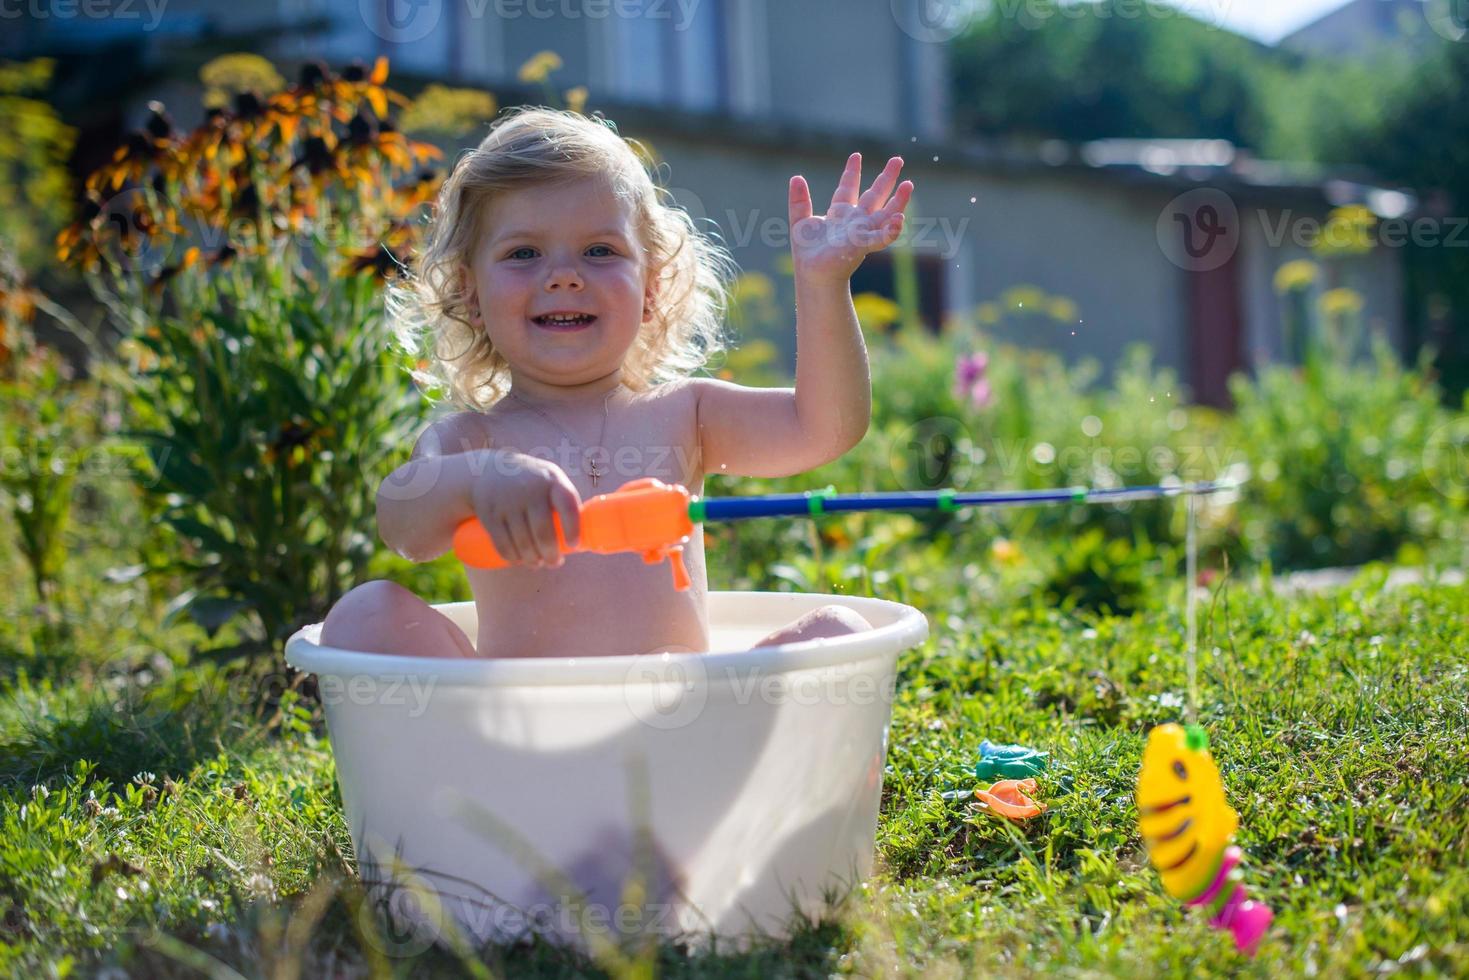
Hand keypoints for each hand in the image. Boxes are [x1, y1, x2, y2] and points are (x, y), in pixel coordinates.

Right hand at [467, 451, 581, 568]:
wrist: (488, 471)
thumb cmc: (532, 482)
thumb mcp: (551, 480)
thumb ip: (566, 504)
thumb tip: (586, 537)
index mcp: (552, 481)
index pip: (567, 506)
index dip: (572, 529)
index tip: (573, 546)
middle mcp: (530, 490)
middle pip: (543, 532)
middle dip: (551, 555)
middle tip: (554, 563)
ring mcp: (508, 502)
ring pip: (523, 542)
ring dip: (532, 560)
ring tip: (538, 564)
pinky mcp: (490, 514)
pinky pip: (503, 544)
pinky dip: (513, 557)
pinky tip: (520, 561)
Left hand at [788, 153, 913, 284]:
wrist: (812, 274)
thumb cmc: (807, 252)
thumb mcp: (799, 221)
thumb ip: (798, 200)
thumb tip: (796, 177)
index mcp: (839, 213)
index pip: (848, 188)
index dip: (852, 172)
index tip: (856, 156)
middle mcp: (855, 221)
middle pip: (874, 195)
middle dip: (886, 178)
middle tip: (898, 159)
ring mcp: (862, 232)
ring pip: (885, 213)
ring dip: (898, 200)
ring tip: (909, 184)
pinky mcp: (863, 245)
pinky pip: (881, 237)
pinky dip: (891, 229)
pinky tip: (899, 218)